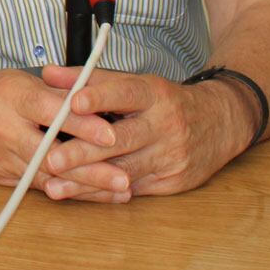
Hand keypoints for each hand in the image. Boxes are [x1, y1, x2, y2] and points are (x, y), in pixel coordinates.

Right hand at [0, 69, 130, 202]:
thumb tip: (100, 104)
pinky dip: (67, 190)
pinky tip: (93, 194)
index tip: (111, 136)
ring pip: (47, 177)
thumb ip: (58, 94)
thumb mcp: (21, 82)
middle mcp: (2, 128)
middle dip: (90, 169)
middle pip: (50, 153)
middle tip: (123, 179)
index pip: (51, 112)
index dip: (82, 125)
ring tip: (118, 191)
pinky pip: (37, 187)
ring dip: (85, 186)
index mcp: (11, 97)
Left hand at [39, 66, 248, 198]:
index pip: (126, 93)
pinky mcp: (173, 182)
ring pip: (124, 171)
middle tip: (51, 158)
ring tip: (54, 187)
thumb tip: (48, 73)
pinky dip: (104, 194)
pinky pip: (133, 190)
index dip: (99, 97)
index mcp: (154, 94)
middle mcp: (165, 125)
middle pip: (121, 139)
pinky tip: (79, 196)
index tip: (73, 103)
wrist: (221, 123)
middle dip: (84, 151)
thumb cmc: (165, 101)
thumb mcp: (135, 83)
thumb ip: (90, 79)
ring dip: (87, 182)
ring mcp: (171, 156)